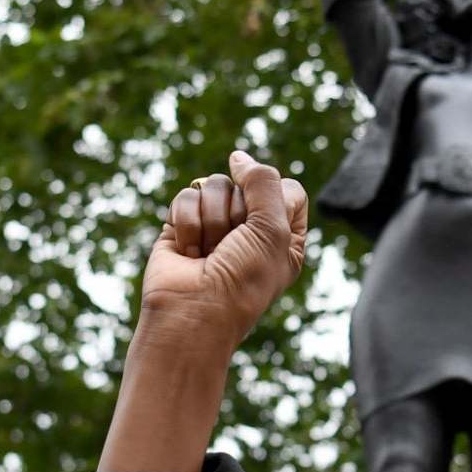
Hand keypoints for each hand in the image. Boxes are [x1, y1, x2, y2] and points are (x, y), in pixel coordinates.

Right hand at [140, 151, 309, 356]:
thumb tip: (238, 157)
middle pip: (247, 182)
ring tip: (209, 253)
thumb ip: (264, 181)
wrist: (192, 314)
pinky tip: (188, 252)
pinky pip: (186, 196)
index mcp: (284, 235)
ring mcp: (215, 226)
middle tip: (233, 247)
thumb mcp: (273, 228)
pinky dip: (187, 224)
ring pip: (214, 184)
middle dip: (238, 213)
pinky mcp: (182, 225)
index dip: (275, 199)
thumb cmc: (242, 280)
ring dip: (212, 221)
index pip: (289, 189)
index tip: (266, 229)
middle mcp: (251, 229)